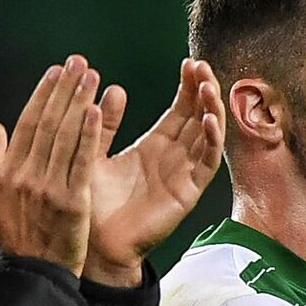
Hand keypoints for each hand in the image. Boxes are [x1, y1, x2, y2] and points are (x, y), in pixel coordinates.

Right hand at [0, 56, 102, 275]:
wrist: (35, 276)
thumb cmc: (17, 240)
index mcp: (8, 172)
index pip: (27, 123)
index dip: (42, 94)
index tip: (56, 71)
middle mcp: (26, 175)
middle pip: (47, 122)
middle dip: (63, 88)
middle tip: (78, 62)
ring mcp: (49, 187)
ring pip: (64, 136)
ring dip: (77, 101)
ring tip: (90, 75)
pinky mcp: (72, 201)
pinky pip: (81, 161)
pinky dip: (88, 134)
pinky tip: (95, 110)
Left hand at [82, 58, 224, 285]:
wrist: (93, 243)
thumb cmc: (93, 203)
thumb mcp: (95, 153)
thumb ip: (105, 124)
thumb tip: (114, 88)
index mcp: (155, 147)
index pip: (180, 109)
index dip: (188, 86)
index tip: (189, 62)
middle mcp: (174, 158)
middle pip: (199, 117)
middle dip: (204, 90)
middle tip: (202, 66)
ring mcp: (184, 174)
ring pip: (209, 136)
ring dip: (212, 110)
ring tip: (208, 85)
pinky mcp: (187, 193)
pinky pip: (207, 164)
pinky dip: (212, 141)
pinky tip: (210, 120)